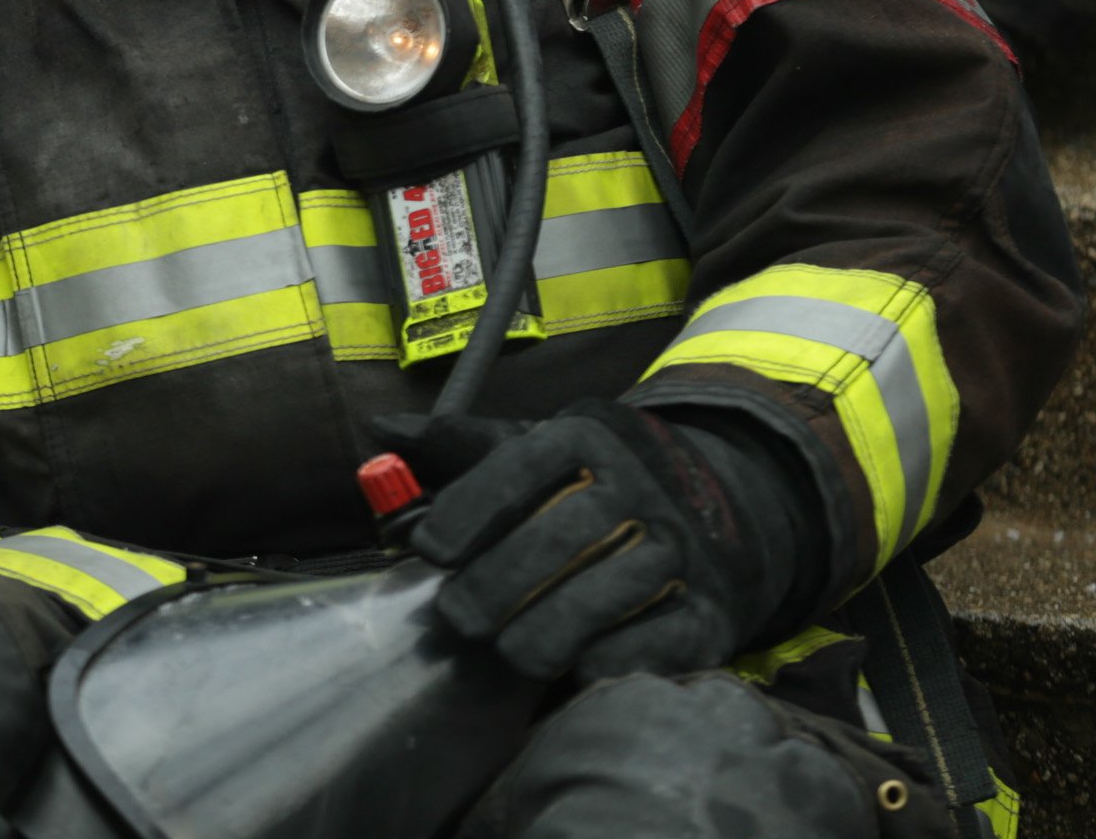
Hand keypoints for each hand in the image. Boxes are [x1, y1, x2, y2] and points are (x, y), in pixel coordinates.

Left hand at [363, 400, 821, 681]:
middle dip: (499, 584)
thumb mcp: (532, 449)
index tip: (429, 550)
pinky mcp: (710, 609)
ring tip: (509, 648)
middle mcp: (639, 486)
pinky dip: (613, 657)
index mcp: (587, 436)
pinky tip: (576, 666)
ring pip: (607, 592)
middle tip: (458, 617)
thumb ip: (458, 446)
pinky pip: (660, 641)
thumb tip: (380, 429)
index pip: (522, 467)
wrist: (715, 508)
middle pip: (561, 536)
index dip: (469, 511)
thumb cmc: (590, 483)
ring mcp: (680, 547)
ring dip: (547, 630)